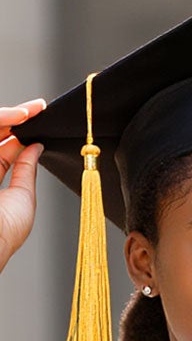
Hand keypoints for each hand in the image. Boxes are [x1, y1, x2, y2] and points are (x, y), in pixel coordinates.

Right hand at [0, 102, 45, 274]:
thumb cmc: (4, 233)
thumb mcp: (22, 198)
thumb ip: (26, 170)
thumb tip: (36, 147)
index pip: (2, 149)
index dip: (18, 132)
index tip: (39, 118)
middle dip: (14, 118)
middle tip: (37, 108)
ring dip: (5, 117)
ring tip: (28, 112)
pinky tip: (14, 118)